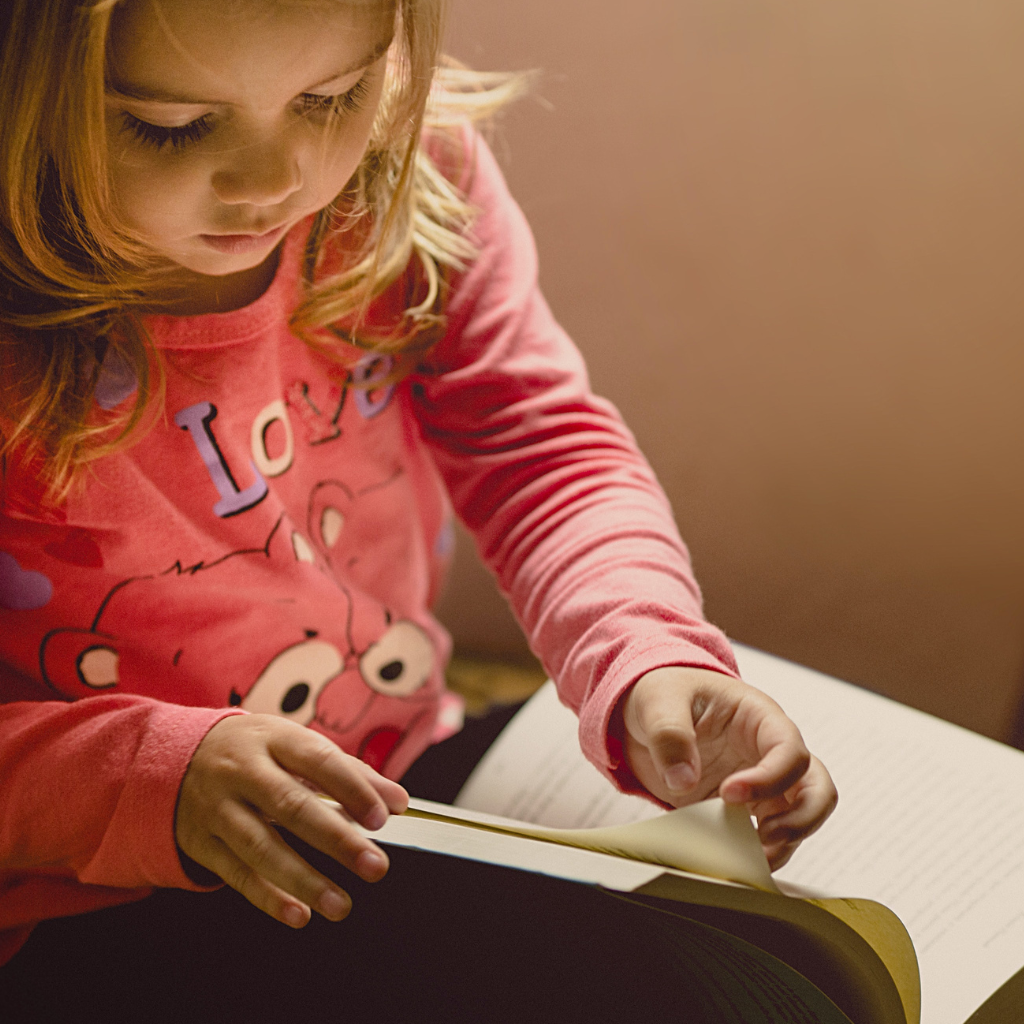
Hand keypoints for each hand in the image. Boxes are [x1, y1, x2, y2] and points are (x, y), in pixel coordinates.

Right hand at [176, 714, 407, 927]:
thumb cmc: (256, 752)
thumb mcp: (297, 745)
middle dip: (336, 839)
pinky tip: (299, 913)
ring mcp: (217, 808)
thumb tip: (397, 801)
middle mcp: (242, 771)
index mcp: (274, 738)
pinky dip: (268, 897)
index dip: (351, 789)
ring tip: (341, 903)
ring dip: (303, 880)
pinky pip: (236, 873)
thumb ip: (350, 773)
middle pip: (290, 806)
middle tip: (374, 866)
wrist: (176, 757)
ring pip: (260, 846)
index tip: (382, 817)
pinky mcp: (201, 842)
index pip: (318, 760)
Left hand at [621, 666, 836, 868]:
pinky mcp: (746, 808)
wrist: (650, 713)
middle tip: (764, 838)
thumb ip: (669, 735)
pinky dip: (760, 852)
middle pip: (816, 788)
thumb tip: (684, 780)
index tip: (729, 793)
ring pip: (801, 817)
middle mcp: (770, 752)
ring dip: (785, 843)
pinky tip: (736, 860)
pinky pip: (769, 834)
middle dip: (801, 819)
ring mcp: (762, 782)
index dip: (769, 777)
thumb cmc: (665, 693)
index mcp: (759, 717)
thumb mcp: (658, 700)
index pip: (789, 750)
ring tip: (749, 857)